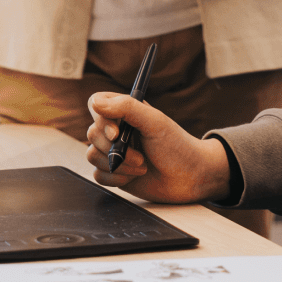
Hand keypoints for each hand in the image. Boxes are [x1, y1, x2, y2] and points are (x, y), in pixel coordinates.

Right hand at [85, 90, 231, 203]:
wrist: (189, 178)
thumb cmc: (177, 146)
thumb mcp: (155, 122)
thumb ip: (126, 108)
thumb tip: (96, 103)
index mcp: (126, 111)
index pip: (96, 103)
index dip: (101, 120)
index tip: (116, 134)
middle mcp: (117, 129)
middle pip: (92, 133)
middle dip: (115, 150)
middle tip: (140, 157)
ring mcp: (114, 151)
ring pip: (93, 156)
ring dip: (119, 166)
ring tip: (142, 167)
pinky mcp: (113, 172)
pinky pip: (98, 175)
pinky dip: (116, 179)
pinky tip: (135, 177)